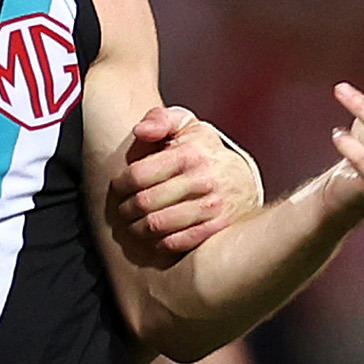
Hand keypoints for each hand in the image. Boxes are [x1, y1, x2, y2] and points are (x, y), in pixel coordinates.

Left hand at [108, 107, 259, 254]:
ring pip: (157, 225)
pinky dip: (160, 243)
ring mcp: (212, 206)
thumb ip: (160, 119)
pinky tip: (155, 238)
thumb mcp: (186, 125)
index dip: (120, 185)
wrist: (245, 180)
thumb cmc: (204, 150)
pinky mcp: (218, 228)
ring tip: (134, 225)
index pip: (138, 175)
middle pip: (144, 202)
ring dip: (137, 229)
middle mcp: (202, 180)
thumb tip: (140, 131)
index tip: (118, 188)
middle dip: (126, 209)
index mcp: (189, 153)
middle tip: (123, 210)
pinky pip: (178, 242)